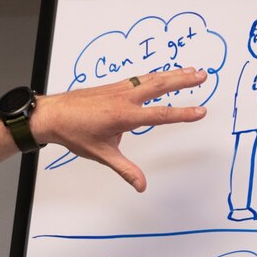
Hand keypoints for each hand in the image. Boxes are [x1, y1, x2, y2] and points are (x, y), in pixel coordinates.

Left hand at [31, 67, 209, 191]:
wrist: (53, 114)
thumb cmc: (74, 132)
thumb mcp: (102, 154)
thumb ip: (125, 169)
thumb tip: (141, 185)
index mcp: (124, 115)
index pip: (160, 115)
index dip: (182, 114)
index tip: (200, 111)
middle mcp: (125, 98)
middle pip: (160, 86)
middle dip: (184, 80)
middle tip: (203, 75)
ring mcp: (120, 89)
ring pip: (152, 78)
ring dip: (173, 74)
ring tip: (191, 70)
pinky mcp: (114, 86)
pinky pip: (140, 78)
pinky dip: (156, 74)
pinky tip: (163, 74)